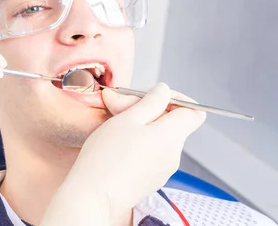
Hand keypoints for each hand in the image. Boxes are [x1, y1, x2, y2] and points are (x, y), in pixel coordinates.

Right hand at [42, 83, 205, 225]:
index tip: (153, 95)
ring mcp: (163, 169)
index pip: (193, 112)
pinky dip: (139, 142)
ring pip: (160, 137)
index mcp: (170, 136)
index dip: (175, 99)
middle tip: (118, 106)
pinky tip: (117, 143)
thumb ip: (149, 102)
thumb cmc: (106, 157)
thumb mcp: (126, 120)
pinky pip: (152, 153)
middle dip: (149, 110)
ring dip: (141, 125)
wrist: (94, 195)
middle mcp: (173, 154)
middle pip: (173, 123)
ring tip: (114, 125)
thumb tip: (164, 91)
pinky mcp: (152, 179)